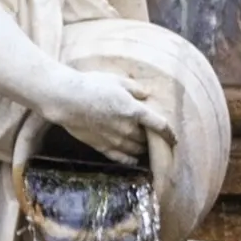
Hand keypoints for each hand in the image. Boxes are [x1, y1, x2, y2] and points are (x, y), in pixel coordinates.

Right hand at [36, 63, 161, 156]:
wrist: (66, 99)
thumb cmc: (92, 85)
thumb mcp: (117, 81)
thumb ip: (135, 89)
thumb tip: (147, 94)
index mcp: (134, 110)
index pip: (160, 125)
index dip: (169, 133)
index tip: (174, 138)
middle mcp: (127, 128)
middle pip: (147, 139)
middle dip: (151, 138)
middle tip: (152, 137)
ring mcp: (114, 139)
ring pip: (135, 149)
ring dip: (142, 149)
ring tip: (144, 147)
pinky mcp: (101, 146)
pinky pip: (120, 158)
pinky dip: (130, 159)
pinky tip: (133, 159)